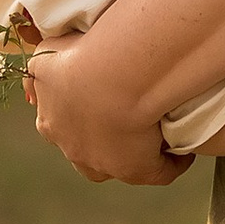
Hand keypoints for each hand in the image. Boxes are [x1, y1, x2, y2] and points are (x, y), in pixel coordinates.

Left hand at [27, 36, 194, 185]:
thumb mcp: (48, 52)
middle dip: (102, 136)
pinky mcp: (138, 170)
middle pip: (87, 149)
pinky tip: (183, 150)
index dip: (78, 113)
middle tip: (125, 113)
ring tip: (156, 133)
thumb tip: (41, 68)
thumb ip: (42, 62)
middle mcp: (74, 149)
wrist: (112, 75)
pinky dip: (172, 162)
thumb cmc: (82, 55)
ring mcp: (105, 164)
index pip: (60, 125)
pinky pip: (160, 171)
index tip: (97, 98)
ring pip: (119, 165)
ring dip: (135, 152)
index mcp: (51, 122)